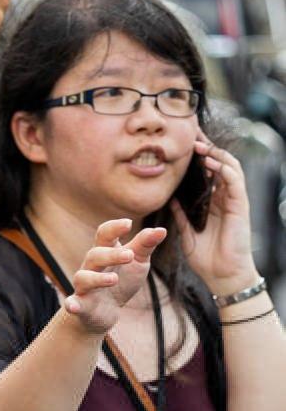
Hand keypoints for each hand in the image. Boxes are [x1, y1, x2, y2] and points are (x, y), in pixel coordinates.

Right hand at [62, 218, 164, 337]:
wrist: (106, 312)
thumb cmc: (122, 281)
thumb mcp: (137, 261)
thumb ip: (146, 245)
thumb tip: (162, 230)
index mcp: (105, 251)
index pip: (104, 234)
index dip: (114, 228)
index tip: (128, 224)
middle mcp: (91, 266)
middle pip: (95, 255)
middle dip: (111, 255)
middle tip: (130, 255)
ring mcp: (84, 286)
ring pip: (83, 277)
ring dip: (97, 278)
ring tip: (114, 279)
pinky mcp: (81, 305)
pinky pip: (72, 303)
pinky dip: (71, 304)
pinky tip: (72, 306)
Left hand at [173, 136, 257, 294]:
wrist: (223, 277)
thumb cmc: (207, 259)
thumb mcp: (188, 234)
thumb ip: (181, 217)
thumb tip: (170, 200)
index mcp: (214, 203)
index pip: (208, 173)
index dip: (199, 157)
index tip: (185, 144)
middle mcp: (226, 198)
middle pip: (219, 164)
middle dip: (207, 147)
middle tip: (192, 133)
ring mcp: (235, 201)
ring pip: (229, 167)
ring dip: (215, 153)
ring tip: (199, 145)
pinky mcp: (241, 205)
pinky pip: (234, 181)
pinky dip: (223, 168)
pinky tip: (211, 161)